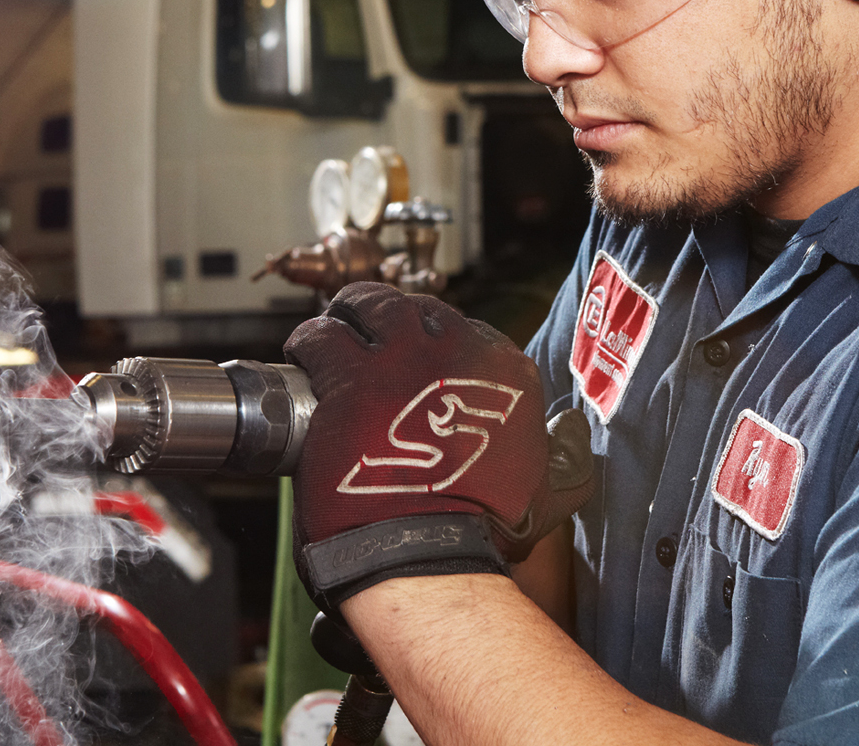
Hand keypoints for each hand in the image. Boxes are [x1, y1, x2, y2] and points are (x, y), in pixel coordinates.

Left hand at [284, 282, 592, 610]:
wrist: (427, 554)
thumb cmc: (478, 532)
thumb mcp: (538, 486)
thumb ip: (544, 455)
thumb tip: (554, 437)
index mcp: (506, 372)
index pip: (465, 330)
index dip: (433, 341)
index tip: (415, 358)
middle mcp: (456, 351)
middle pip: (416, 309)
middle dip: (390, 316)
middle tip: (368, 334)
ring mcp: (400, 360)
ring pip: (369, 305)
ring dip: (349, 315)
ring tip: (333, 333)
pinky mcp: (349, 378)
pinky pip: (320, 336)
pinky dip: (309, 340)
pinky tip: (304, 354)